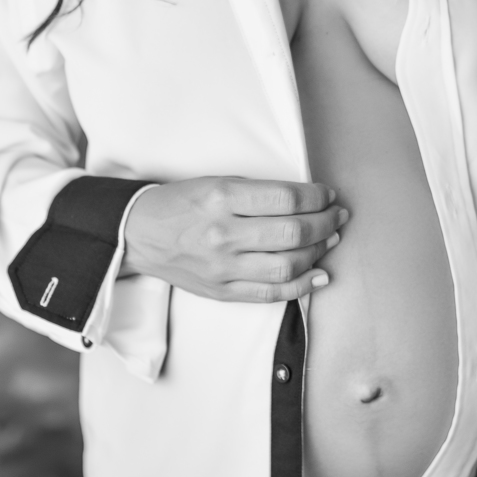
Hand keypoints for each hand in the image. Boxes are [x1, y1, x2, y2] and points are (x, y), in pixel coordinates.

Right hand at [121, 176, 346, 303]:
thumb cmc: (182, 203)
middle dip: (325, 223)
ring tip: (330, 238)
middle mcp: (223, 234)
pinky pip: (271, 293)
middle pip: (292, 232)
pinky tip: (320, 274)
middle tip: (337, 216)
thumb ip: (260, 193)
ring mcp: (223, 267)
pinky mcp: (222, 292)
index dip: (316, 197)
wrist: (140, 234)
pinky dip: (302, 285)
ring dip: (319, 251)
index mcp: (221, 198)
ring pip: (287, 265)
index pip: (285, 198)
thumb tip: (308, 200)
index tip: (327, 195)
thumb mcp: (217, 182)